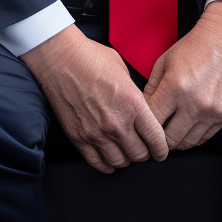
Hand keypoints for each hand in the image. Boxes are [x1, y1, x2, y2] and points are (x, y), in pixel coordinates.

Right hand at [21, 25, 166, 173]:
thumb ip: (134, 94)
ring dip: (125, 158)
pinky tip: (109, 158)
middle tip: (143, 147)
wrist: (60, 57)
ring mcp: (96, 133)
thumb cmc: (92, 57)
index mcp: (133, 104)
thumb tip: (139, 109)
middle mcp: (117, 123)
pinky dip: (106, 164)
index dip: (161, 149)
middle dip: (145, 153)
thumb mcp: (124, 71)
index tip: (161, 150)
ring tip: (125, 150)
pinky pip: (97, 163)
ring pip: (120, 162)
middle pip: (139, 155)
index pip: (156, 139)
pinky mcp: (79, 137)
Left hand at [143, 1, 221, 150]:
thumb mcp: (164, 61)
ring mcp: (212, 112)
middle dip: (157, 138)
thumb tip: (143, 112)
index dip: (143, 124)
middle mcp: (195, 103)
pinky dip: (192, 137)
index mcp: (175, 87)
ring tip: (169, 131)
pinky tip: (185, 128)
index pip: (152, 120)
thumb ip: (151, 88)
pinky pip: (203, 138)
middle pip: (168, 139)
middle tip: (153, 134)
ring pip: (186, 143)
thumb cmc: (193, 47)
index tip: (140, 124)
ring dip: (175, 140)